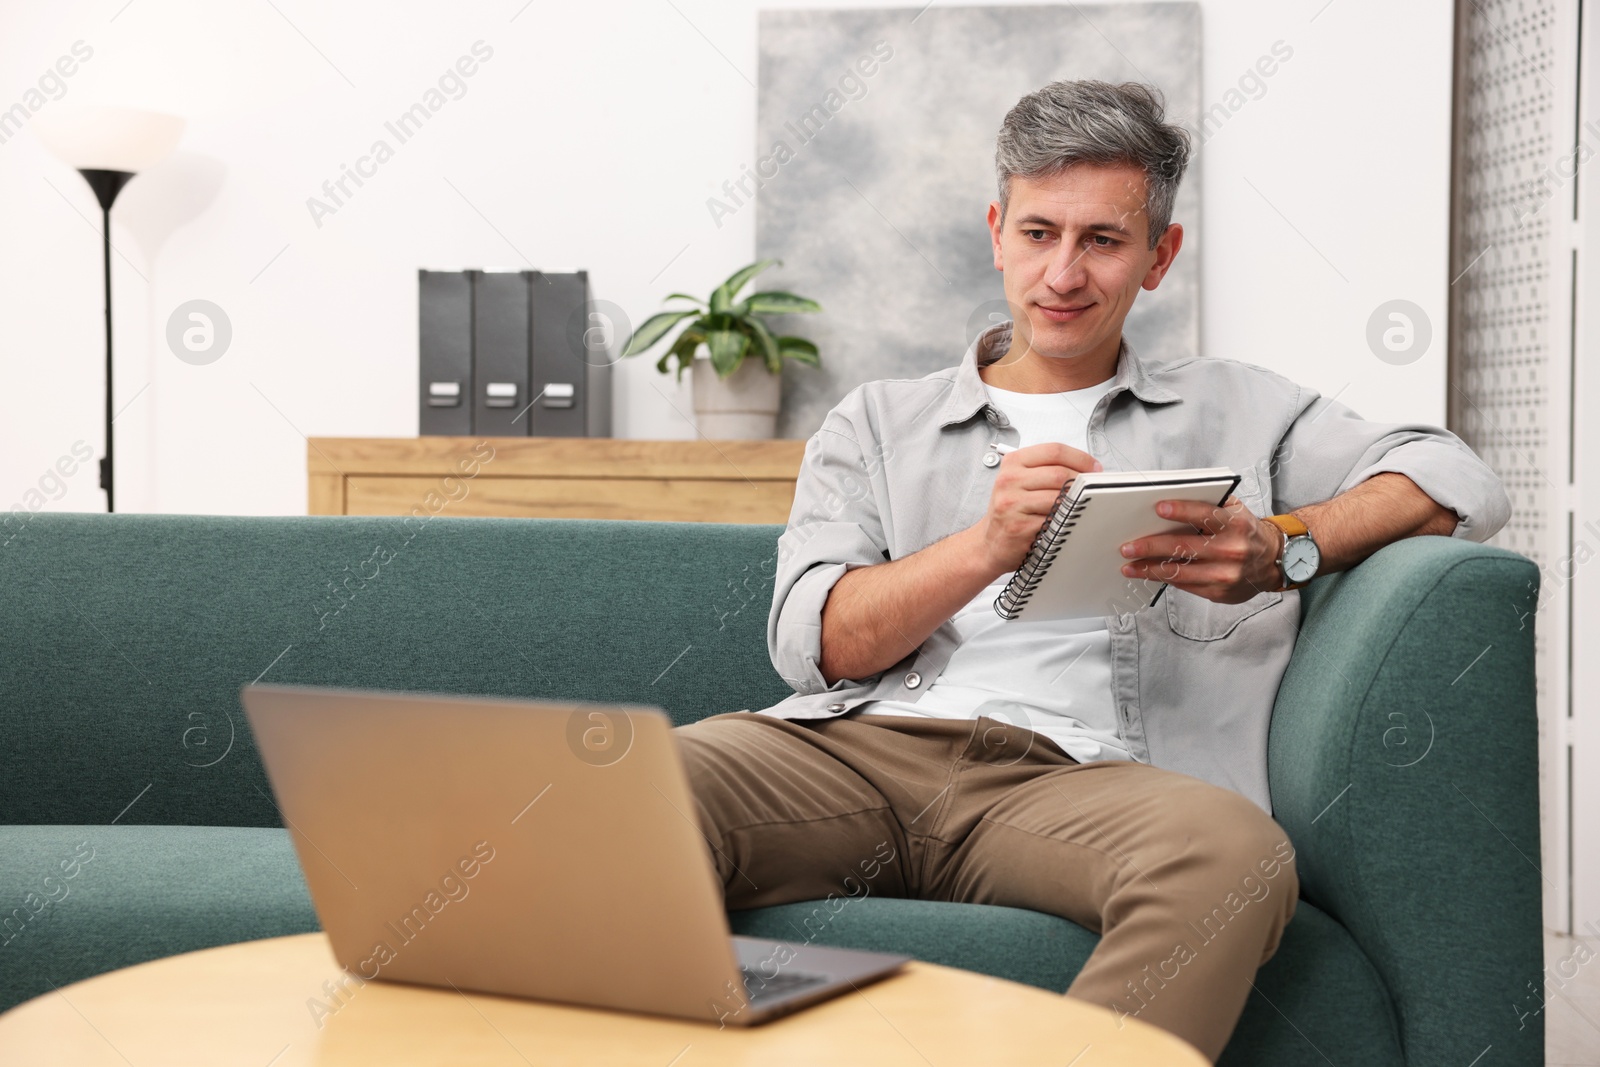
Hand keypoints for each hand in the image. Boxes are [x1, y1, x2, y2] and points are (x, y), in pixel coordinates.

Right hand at [969, 442, 1101, 577]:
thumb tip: (1088, 469)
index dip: (1080, 458)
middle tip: (1093, 489)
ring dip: (1076, 502)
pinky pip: (1054, 519)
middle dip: (1083, 481)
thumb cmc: (1011, 511)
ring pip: (1059, 497)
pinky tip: (1065, 521)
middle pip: (1059, 473)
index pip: (1054, 451)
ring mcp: (1012, 503)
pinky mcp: (1019, 526)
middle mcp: (1009, 480)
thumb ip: (1048, 470)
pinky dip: (1065, 520)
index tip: (1094, 468)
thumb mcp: (1021, 481)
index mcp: (1013, 462)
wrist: (990, 542)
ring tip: (1080, 505)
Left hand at [1117, 495, 1284, 602]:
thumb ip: (1211, 504)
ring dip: (1149, 569)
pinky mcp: (1218, 592)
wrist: (1273, 561)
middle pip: (1184, 547)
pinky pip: (1185, 585)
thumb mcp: (1236, 511)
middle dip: (1151, 547)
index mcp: (1235, 524)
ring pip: (1180, 572)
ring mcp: (1225, 574)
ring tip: (1129, 566)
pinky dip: (1163, 579)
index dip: (1181, 510)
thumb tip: (1173, 497)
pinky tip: (1148, 574)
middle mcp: (1231, 550)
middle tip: (1127, 547)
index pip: (1205, 514)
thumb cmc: (1246, 531)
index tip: (1158, 507)